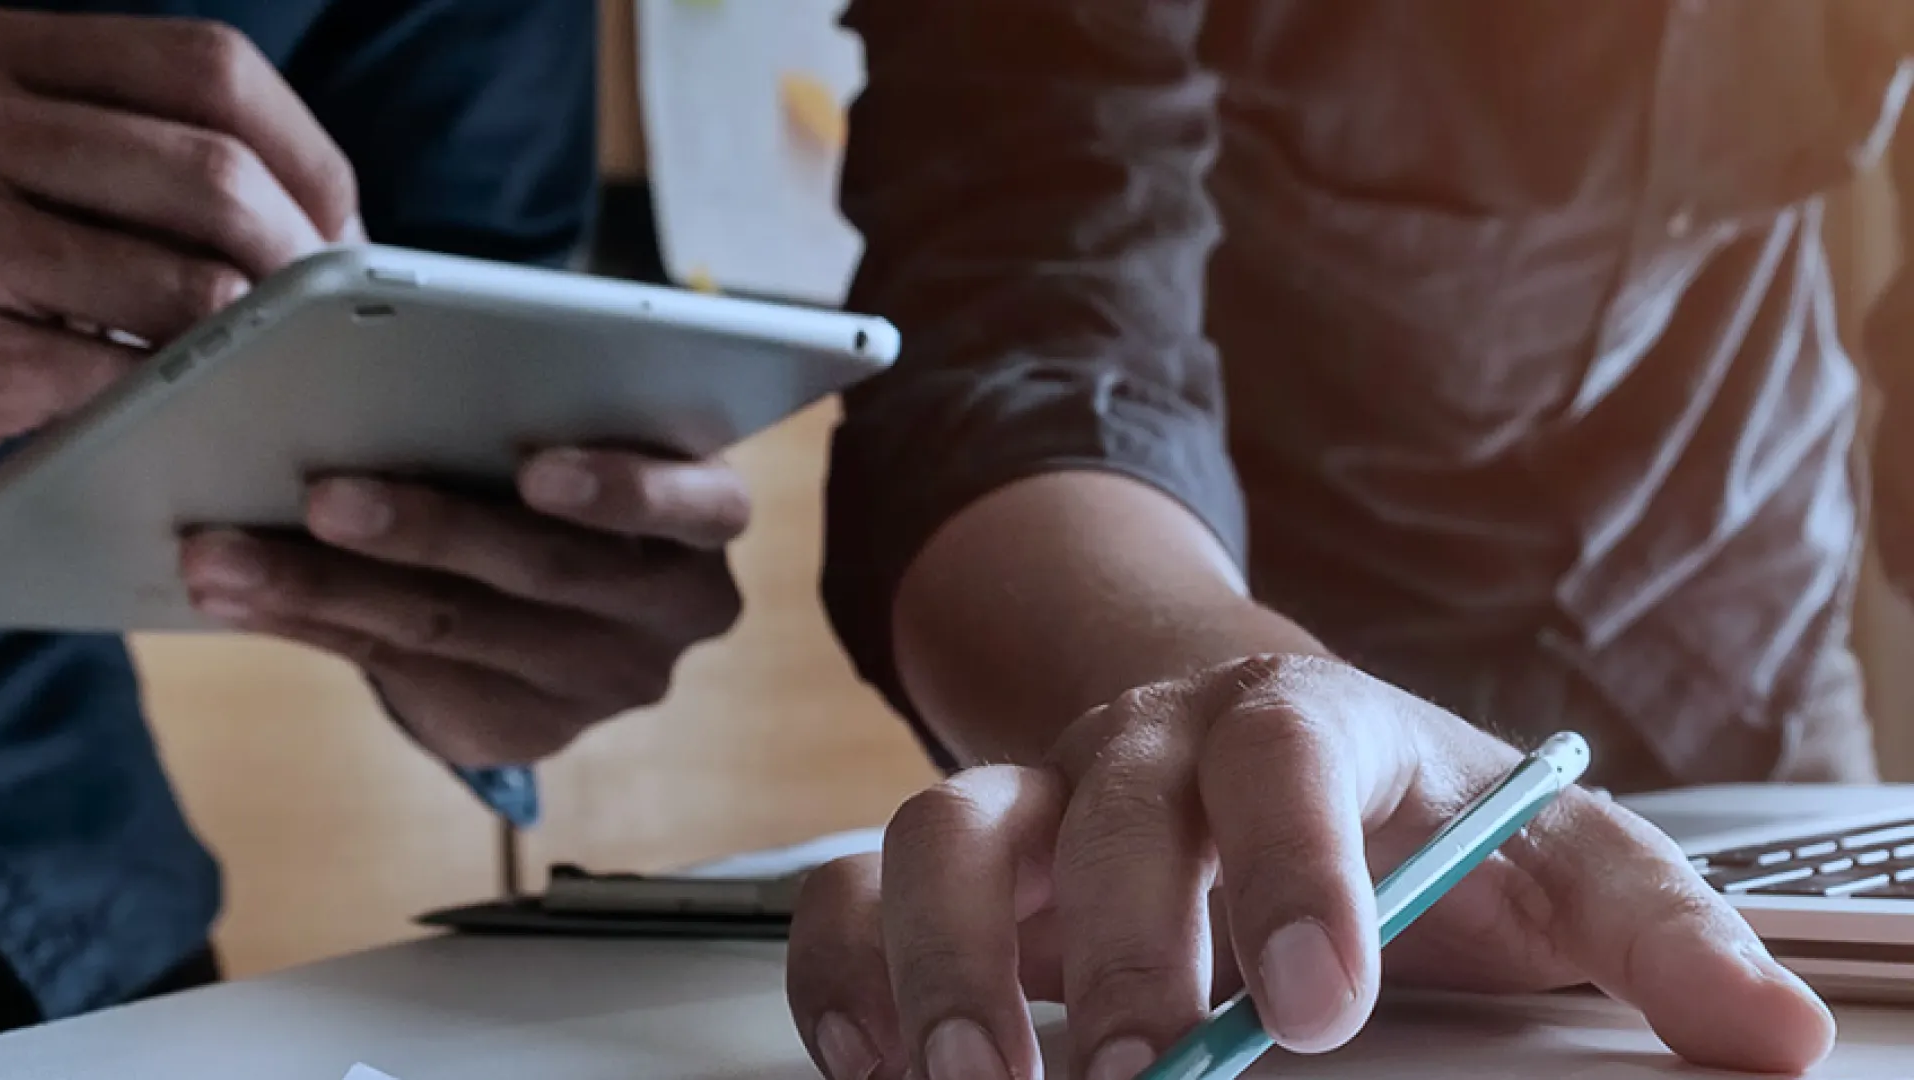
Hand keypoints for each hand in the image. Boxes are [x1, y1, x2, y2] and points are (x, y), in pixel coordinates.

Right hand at [0, 12, 357, 439]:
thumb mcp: (9, 133)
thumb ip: (129, 141)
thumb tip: (322, 224)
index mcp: (4, 51)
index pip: (213, 73)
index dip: (306, 155)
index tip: (339, 222)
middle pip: (217, 180)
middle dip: (299, 262)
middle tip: (320, 315)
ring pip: (188, 285)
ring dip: (250, 336)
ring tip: (256, 358)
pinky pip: (115, 373)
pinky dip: (168, 393)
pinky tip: (167, 400)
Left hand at [176, 449, 748, 764]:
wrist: (571, 594)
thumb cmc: (566, 469)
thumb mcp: (586, 430)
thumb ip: (532, 410)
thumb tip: (381, 374)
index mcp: (707, 517)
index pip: (698, 505)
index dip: (622, 489)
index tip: (536, 466)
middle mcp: (673, 612)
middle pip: (547, 570)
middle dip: (427, 529)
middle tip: (324, 494)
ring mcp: (602, 681)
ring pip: (455, 628)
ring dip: (326, 585)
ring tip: (226, 553)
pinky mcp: (527, 730)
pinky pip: (403, 673)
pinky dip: (310, 623)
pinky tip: (240, 594)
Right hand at [785, 654, 1836, 1079]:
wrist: (1259, 736)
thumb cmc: (1409, 811)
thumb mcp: (1547, 855)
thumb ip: (1654, 930)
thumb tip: (1777, 1039)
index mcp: (1298, 724)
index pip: (1281, 762)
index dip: (1289, 872)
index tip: (1312, 1003)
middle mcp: (1147, 744)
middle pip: (1103, 806)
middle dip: (1114, 947)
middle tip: (1137, 1076)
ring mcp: (1039, 792)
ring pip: (945, 831)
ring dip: (947, 960)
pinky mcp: (963, 853)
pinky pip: (855, 887)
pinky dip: (848, 973)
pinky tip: (883, 1068)